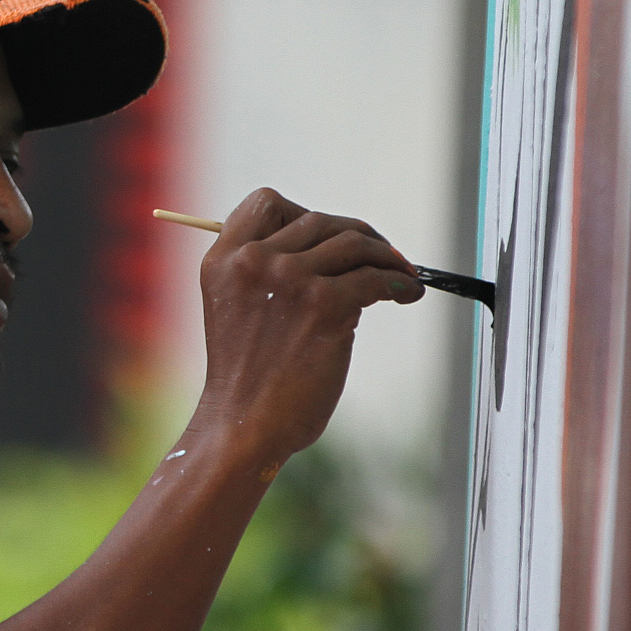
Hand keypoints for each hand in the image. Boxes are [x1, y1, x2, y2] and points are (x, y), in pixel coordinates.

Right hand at [189, 187, 421, 463]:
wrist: (243, 427)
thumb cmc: (245, 381)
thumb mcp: (236, 312)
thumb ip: (264, 277)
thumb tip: (331, 253)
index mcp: (223, 260)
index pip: (266, 203)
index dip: (304, 212)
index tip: (327, 237)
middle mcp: (253, 261)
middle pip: (320, 220)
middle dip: (358, 236)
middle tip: (382, 256)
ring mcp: (289, 279)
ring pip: (354, 243)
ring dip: (387, 256)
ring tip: (403, 275)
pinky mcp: (324, 304)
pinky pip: (375, 278)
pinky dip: (400, 283)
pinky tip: (407, 296)